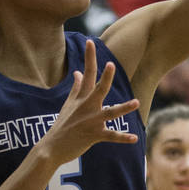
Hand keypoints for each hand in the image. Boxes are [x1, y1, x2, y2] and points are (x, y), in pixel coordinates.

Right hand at [42, 39, 138, 165]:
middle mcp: (87, 107)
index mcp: (82, 98)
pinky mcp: (94, 135)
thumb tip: (78, 72)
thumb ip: (76, 88)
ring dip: (123, 108)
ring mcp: (91, 121)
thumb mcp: (68, 104)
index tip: (90, 41)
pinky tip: (134, 138)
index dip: (89, 57)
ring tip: (136, 102)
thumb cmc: (62, 125)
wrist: (51, 148)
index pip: (87, 73)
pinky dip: (123, 138)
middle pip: (99, 89)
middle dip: (106, 77)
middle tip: (111, 64)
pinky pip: (111, 136)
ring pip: (110, 113)